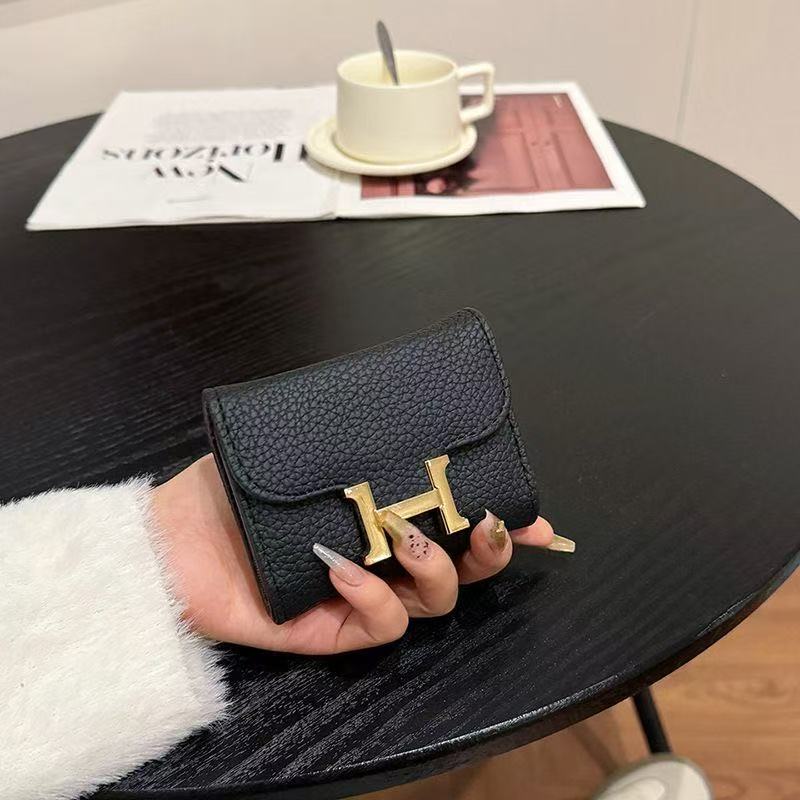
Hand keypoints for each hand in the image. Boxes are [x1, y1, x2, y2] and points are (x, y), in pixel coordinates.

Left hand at [152, 455, 572, 654]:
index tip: (535, 515)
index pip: (454, 521)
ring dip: (434, 569)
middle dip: (489, 550)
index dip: (502, 522)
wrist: (171, 537)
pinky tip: (344, 567)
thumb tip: (399, 402)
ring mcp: (359, 596)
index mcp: (382, 515)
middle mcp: (381, 558)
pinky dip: (373, 598)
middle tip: (485, 524)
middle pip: (460, 570)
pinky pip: (377, 628)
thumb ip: (349, 432)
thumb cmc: (234, 483)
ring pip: (432, 602)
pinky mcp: (330, 629)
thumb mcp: (300, 442)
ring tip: (405, 535)